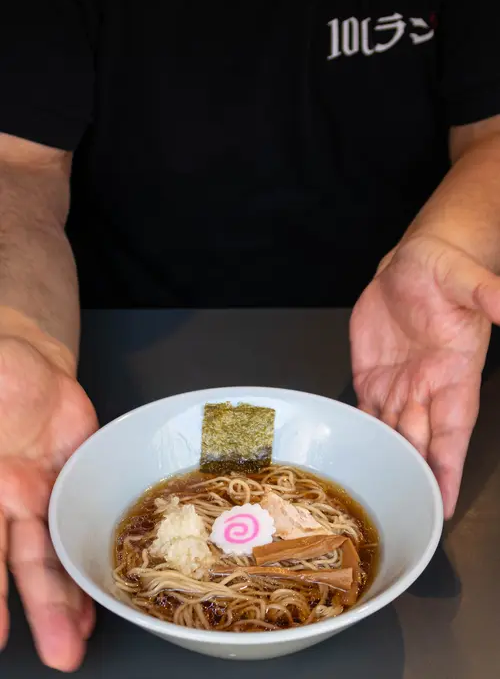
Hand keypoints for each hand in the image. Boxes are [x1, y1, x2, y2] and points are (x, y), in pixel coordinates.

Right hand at [0, 336, 97, 670]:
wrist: (28, 365)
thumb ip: (0, 460)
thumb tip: (2, 489)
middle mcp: (6, 503)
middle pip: (21, 562)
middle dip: (39, 608)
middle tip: (54, 654)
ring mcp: (41, 497)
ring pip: (52, 555)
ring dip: (64, 601)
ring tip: (75, 644)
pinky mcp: (76, 484)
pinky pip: (82, 525)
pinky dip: (87, 562)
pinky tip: (96, 597)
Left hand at [351, 234, 499, 518]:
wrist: (412, 262)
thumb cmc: (446, 270)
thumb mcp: (467, 279)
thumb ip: (488, 294)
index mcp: (453, 375)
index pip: (452, 435)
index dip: (447, 470)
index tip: (444, 505)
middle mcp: (424, 389)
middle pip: (417, 443)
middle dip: (410, 476)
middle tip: (399, 509)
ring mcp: (396, 385)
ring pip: (389, 434)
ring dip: (383, 463)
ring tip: (374, 495)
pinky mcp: (371, 375)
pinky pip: (364, 411)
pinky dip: (359, 435)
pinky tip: (353, 456)